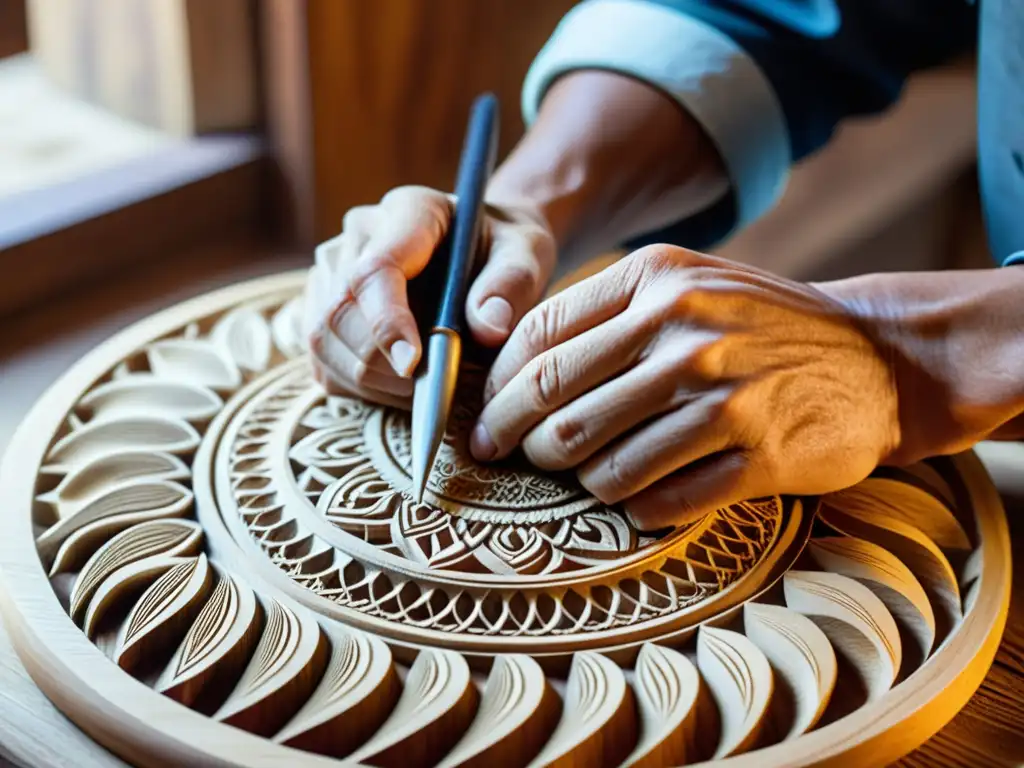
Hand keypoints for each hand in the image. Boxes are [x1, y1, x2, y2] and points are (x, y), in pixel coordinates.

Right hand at [304, 186, 555, 407]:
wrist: (486, 250)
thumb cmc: (506, 251)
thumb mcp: (528, 254)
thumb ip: (512, 283)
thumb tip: (488, 327)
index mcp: (407, 212)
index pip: (375, 270)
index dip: (387, 322)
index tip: (414, 365)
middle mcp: (356, 237)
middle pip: (340, 313)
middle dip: (385, 364)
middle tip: (441, 387)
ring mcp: (330, 273)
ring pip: (325, 343)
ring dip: (377, 382)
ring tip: (431, 385)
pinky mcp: (322, 312)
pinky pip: (326, 365)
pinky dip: (365, 390)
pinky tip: (405, 387)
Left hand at [470, 245, 900, 528]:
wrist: (878, 356)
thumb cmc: (759, 325)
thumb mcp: (686, 286)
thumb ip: (607, 314)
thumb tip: (513, 370)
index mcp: (656, 280)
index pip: (541, 340)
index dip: (500, 391)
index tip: (486, 422)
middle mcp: (686, 332)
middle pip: (560, 403)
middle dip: (519, 441)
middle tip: (512, 459)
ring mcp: (726, 395)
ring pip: (606, 463)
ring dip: (580, 480)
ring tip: (583, 478)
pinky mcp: (760, 455)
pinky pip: (663, 501)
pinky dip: (638, 508)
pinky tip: (639, 500)